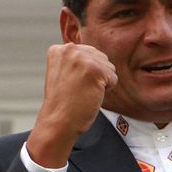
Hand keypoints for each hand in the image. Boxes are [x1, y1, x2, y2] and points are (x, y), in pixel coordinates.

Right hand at [26, 43, 117, 166]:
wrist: (58, 122)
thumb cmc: (63, 103)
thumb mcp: (63, 73)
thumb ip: (76, 60)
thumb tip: (99, 55)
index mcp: (59, 50)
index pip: (88, 54)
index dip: (83, 73)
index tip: (69, 85)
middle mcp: (69, 49)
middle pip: (100, 58)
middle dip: (94, 76)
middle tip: (77, 90)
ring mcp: (82, 58)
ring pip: (108, 68)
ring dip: (100, 83)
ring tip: (82, 92)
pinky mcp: (95, 69)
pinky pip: (113, 78)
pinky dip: (105, 91)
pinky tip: (89, 96)